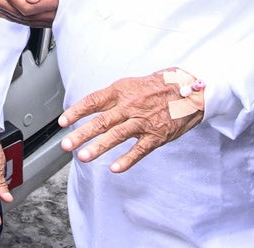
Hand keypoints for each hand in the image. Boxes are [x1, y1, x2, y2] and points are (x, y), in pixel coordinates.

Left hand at [0, 0, 57, 27]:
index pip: (28, 8)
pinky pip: (30, 22)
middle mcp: (53, 15)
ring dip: (8, 12)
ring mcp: (52, 20)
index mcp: (54, 2)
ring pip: (26, 20)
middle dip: (5, 6)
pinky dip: (16, 18)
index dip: (13, 1)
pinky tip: (6, 14)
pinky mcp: (49, 20)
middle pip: (24, 16)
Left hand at [58, 68, 203, 173]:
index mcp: (123, 90)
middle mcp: (131, 105)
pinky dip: (127, 160)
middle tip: (66, 145)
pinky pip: (139, 149)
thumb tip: (93, 108)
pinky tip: (115, 168)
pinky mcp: (157, 135)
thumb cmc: (160, 87)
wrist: (190, 90)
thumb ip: (115, 97)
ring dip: (99, 147)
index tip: (63, 122)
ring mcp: (144, 121)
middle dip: (81, 134)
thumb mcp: (134, 84)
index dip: (77, 111)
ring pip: (117, 135)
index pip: (94, 101)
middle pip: (102, 120)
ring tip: (83, 157)